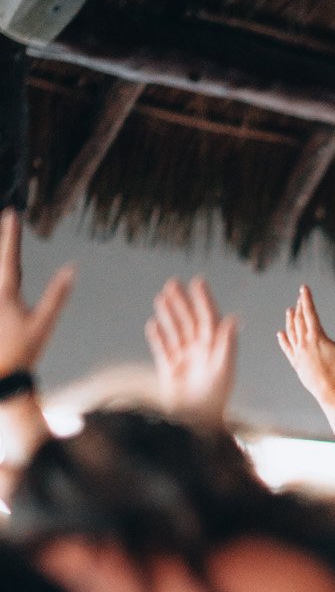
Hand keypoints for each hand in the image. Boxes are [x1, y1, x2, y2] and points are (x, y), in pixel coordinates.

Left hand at [0, 208, 73, 376]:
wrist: (2, 378)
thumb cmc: (23, 352)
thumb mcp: (43, 324)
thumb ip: (57, 295)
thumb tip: (71, 269)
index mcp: (6, 294)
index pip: (11, 258)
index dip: (12, 235)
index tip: (12, 213)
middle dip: (2, 242)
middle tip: (5, 221)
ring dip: (1, 262)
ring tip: (5, 251)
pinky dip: (2, 282)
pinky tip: (5, 285)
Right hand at [146, 275, 237, 422]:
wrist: (197, 423)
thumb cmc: (214, 399)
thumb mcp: (223, 369)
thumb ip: (227, 344)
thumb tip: (233, 319)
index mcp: (215, 350)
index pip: (210, 319)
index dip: (204, 300)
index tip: (198, 281)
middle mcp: (201, 353)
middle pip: (191, 322)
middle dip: (182, 302)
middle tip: (173, 282)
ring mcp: (185, 361)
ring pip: (176, 332)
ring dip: (169, 314)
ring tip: (162, 296)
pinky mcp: (170, 372)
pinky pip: (163, 350)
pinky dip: (158, 338)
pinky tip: (153, 325)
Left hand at [277, 285, 334, 401]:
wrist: (330, 391)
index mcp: (317, 337)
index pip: (310, 313)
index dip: (307, 299)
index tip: (303, 288)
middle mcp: (304, 342)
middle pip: (300, 320)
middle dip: (300, 307)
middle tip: (300, 297)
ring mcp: (299, 353)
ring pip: (291, 332)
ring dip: (290, 320)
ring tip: (289, 311)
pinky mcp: (296, 363)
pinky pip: (287, 349)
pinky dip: (284, 340)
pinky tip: (281, 334)